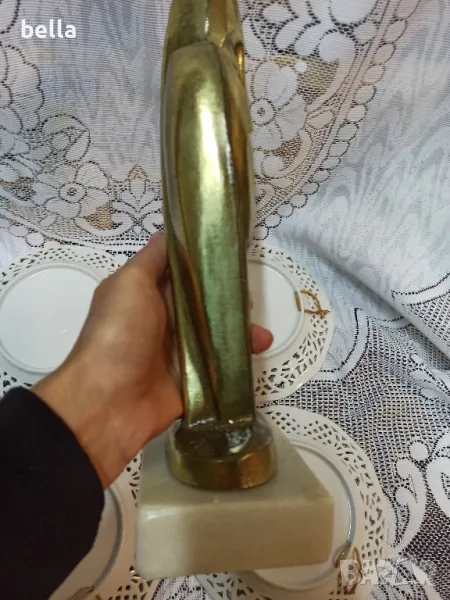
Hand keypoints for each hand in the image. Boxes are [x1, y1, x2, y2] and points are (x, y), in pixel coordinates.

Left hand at [33, 233, 272, 487]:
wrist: (108, 402)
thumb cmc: (118, 334)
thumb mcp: (130, 283)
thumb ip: (153, 259)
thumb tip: (170, 232)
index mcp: (147, 294)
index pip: (182, 271)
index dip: (205, 262)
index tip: (233, 251)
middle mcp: (164, 319)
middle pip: (203, 302)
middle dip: (228, 298)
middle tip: (248, 297)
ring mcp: (179, 351)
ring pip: (216, 333)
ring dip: (240, 329)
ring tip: (260, 331)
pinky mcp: (193, 378)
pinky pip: (220, 364)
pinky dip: (240, 357)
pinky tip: (259, 348)